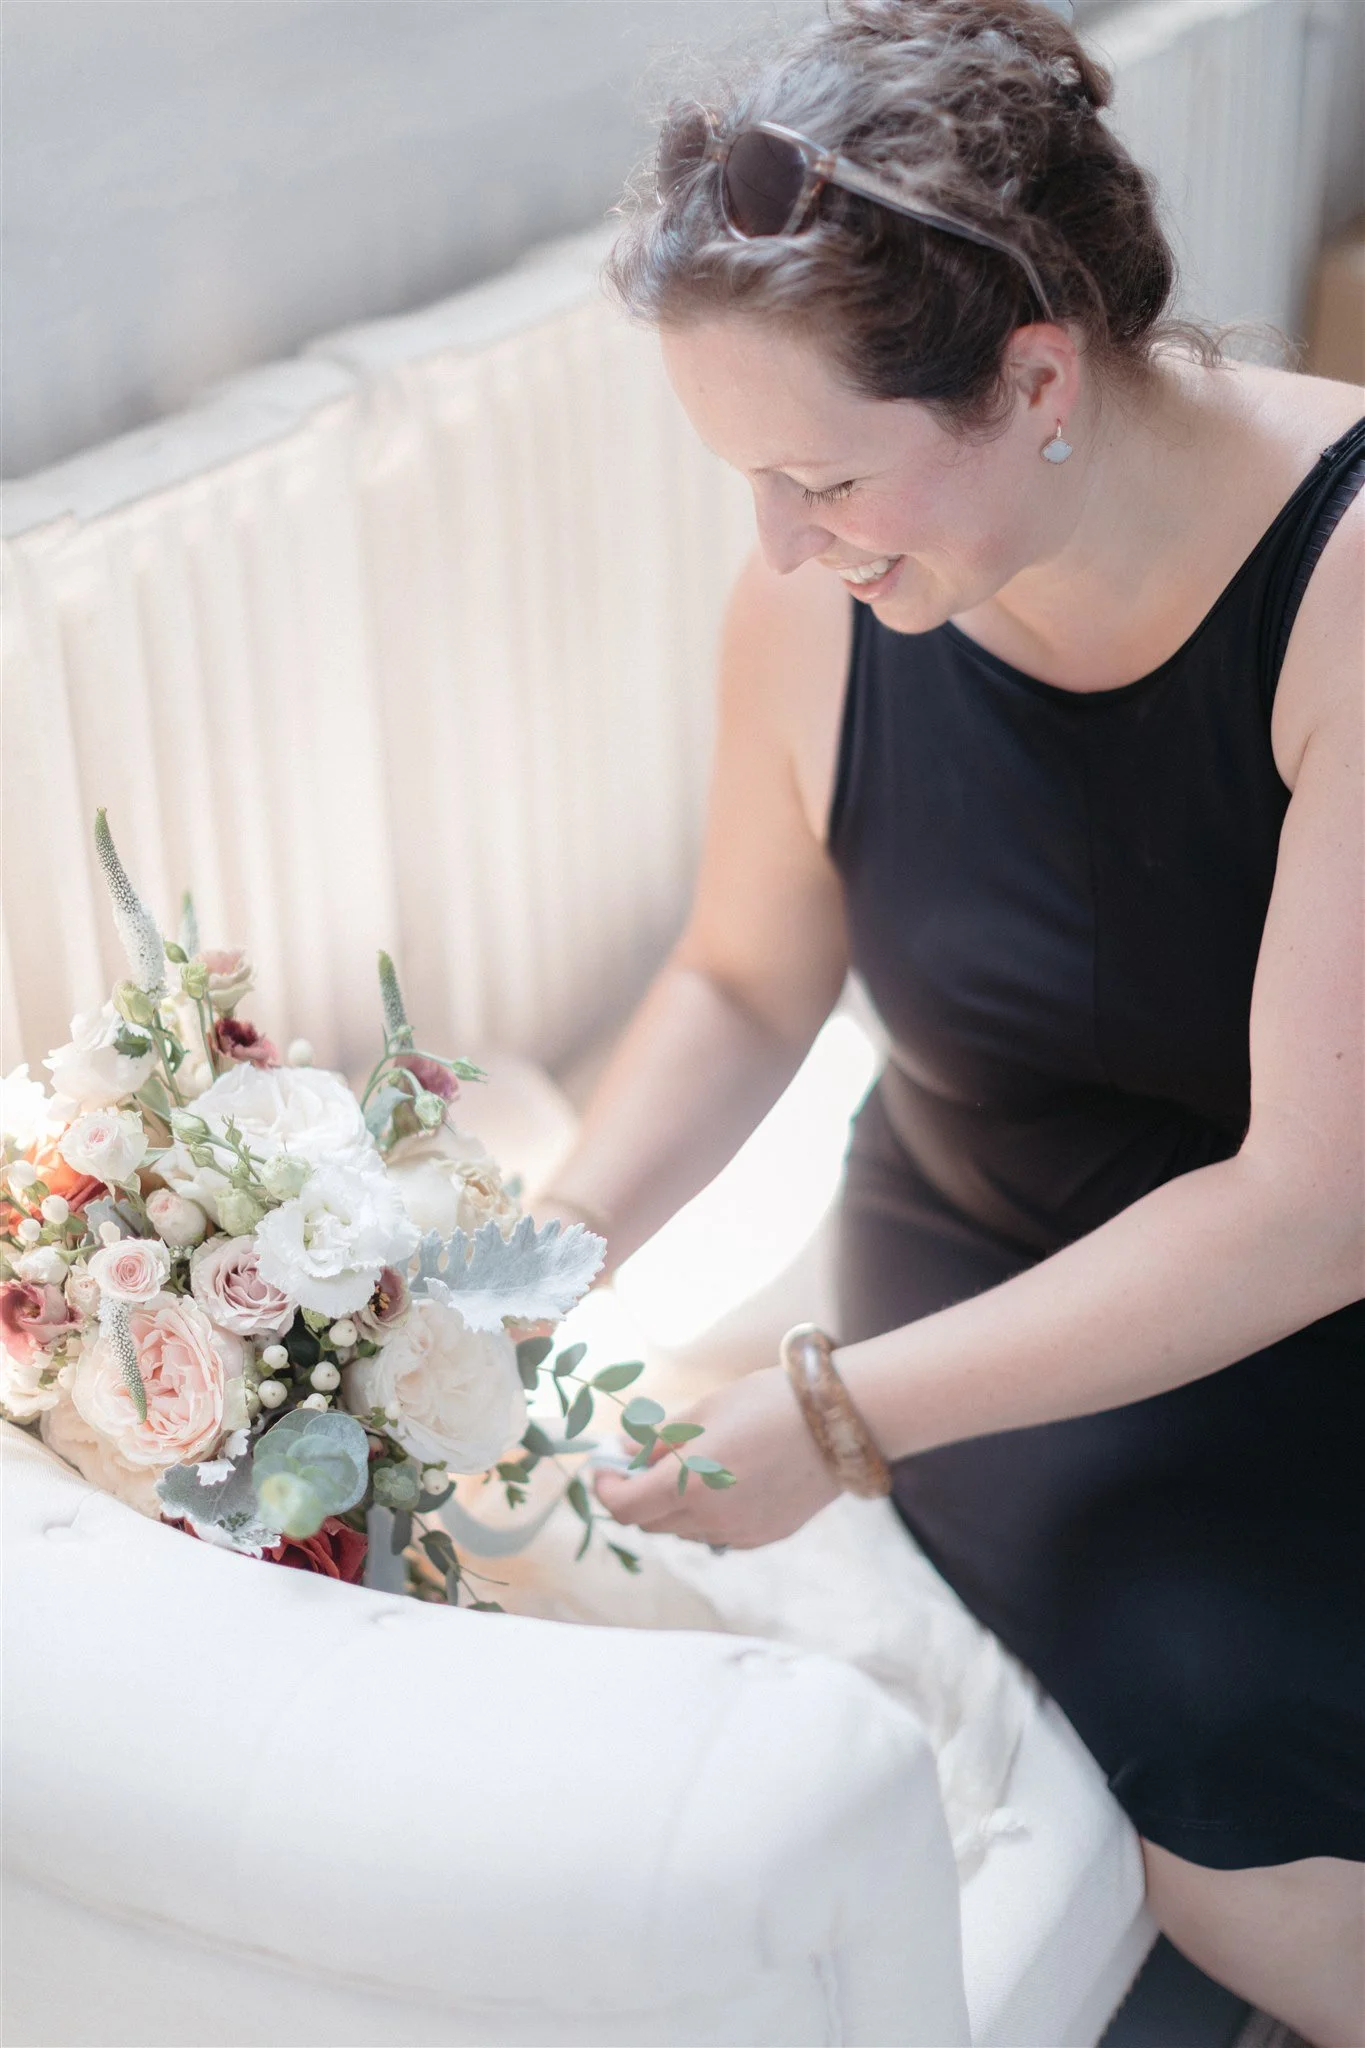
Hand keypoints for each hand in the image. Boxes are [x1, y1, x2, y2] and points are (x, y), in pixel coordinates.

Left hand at [592, 1365, 840, 1549]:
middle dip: (636, 1494)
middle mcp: (711, 1518)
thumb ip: (658, 1439)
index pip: (625, 1507)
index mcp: (690, 1483)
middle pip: (650, 1523)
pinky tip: (724, 1480)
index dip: (606, 1488)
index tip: (604, 1467)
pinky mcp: (764, 1537)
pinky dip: (705, 1514)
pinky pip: (716, 1533)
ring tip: (689, 1465)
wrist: (841, 1421)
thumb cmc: (769, 1402)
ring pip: (682, 1531)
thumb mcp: (704, 1411)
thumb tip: (623, 1453)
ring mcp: (739, 1533)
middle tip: (639, 1461)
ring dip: (671, 1506)